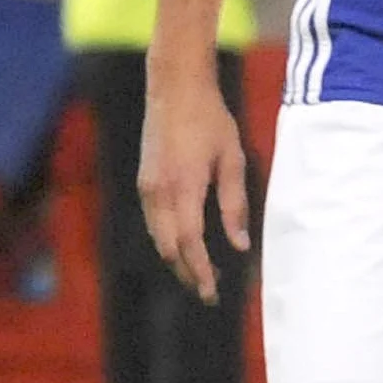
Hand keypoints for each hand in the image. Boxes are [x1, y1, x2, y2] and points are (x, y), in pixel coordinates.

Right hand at [139, 74, 252, 302]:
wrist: (175, 89)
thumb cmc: (211, 121)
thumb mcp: (233, 160)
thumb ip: (234, 205)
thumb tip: (239, 245)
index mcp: (183, 186)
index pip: (190, 243)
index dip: (200, 271)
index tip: (212, 292)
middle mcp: (158, 191)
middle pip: (169, 247)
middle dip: (187, 273)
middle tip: (210, 293)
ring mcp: (146, 186)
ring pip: (158, 237)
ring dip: (177, 259)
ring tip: (201, 275)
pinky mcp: (143, 181)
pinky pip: (153, 222)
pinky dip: (168, 240)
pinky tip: (186, 247)